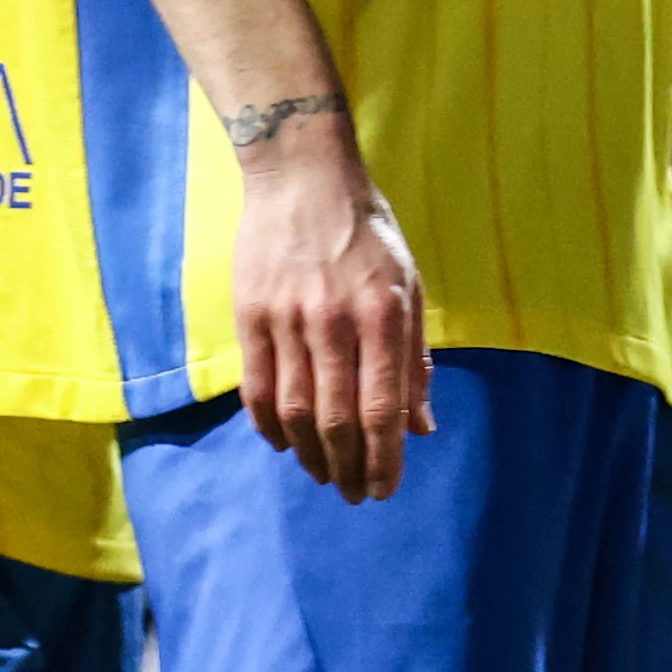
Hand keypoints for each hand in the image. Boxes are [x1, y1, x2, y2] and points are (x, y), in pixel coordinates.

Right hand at [230, 133, 432, 501]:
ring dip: (310, 456)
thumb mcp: (408, 284)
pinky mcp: (250, 316)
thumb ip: (414, 357)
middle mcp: (335, 320)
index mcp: (382, 312)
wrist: (302, 176)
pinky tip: (284, 444)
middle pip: (337, 419)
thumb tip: (422, 425)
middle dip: (349, 468)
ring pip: (295, 411)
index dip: (385, 457)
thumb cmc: (367, 230)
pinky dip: (269, 426)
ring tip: (325, 476)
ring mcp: (287, 319)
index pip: (383, 406)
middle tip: (355, 495)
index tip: (385, 489)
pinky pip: (257, 388)